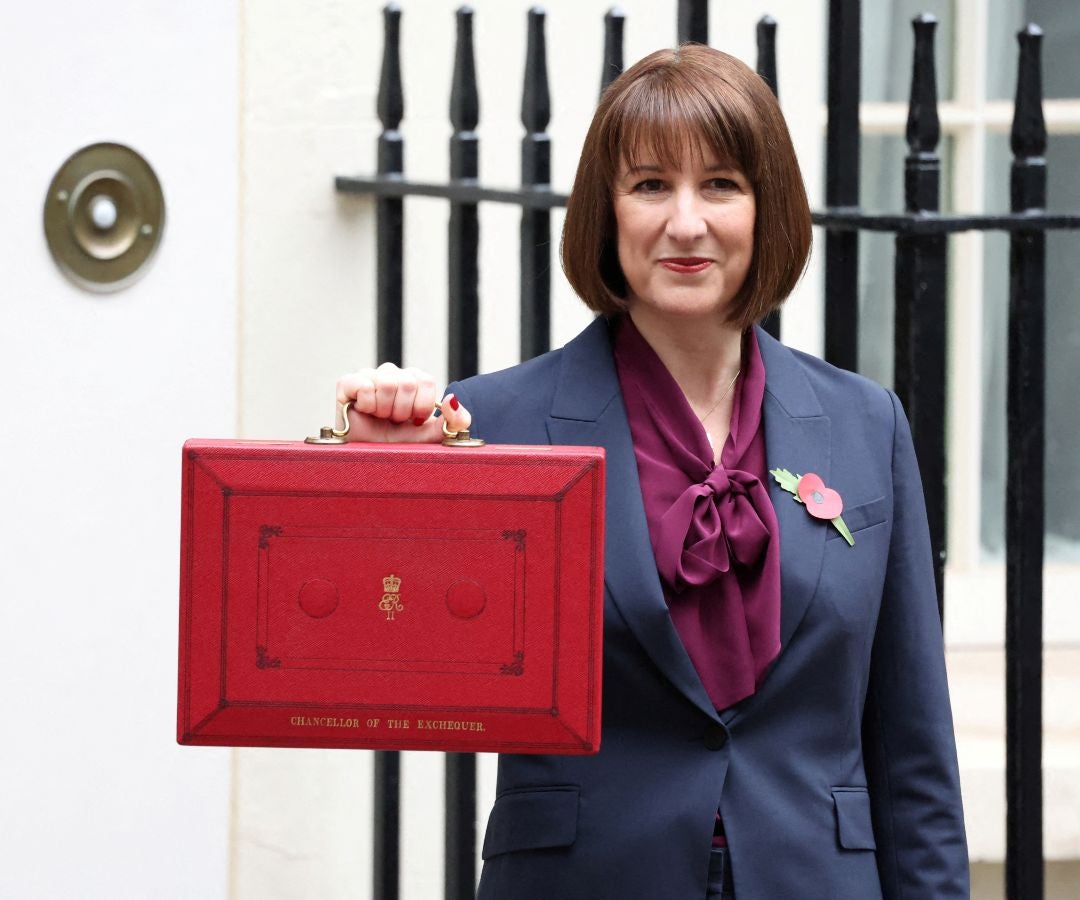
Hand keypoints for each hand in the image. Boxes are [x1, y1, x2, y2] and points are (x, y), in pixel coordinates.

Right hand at [335, 363, 471, 442]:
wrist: (369, 459)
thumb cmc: (399, 446)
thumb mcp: (432, 437)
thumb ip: (453, 421)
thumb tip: (453, 399)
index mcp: (414, 380)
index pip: (426, 380)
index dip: (422, 405)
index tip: (414, 421)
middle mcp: (393, 373)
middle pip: (407, 382)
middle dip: (403, 411)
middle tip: (394, 422)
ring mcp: (370, 375)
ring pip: (387, 383)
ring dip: (385, 410)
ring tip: (380, 418)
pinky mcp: (347, 382)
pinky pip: (364, 385)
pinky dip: (367, 405)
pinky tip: (365, 412)